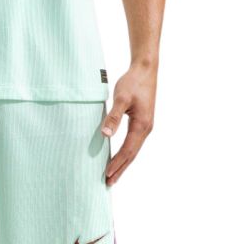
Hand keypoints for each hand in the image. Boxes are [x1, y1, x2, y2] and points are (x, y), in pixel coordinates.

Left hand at [101, 64, 156, 185]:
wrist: (145, 70)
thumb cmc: (133, 82)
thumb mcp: (121, 98)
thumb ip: (114, 117)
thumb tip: (105, 135)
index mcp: (141, 125)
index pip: (128, 150)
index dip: (117, 163)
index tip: (106, 174)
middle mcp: (146, 128)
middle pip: (132, 154)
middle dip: (120, 168)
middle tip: (108, 183)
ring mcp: (145, 125)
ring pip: (134, 149)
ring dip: (123, 162)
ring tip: (113, 173)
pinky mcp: (142, 121)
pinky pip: (134, 141)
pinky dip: (126, 151)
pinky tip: (120, 154)